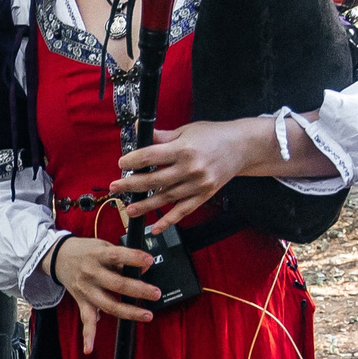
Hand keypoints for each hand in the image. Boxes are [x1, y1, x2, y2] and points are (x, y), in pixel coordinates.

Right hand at [51, 235, 159, 354]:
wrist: (58, 257)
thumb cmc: (85, 251)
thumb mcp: (103, 246)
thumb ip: (123, 258)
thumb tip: (145, 268)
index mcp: (97, 255)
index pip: (117, 256)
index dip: (133, 258)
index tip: (149, 260)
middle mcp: (91, 273)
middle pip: (117, 284)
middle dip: (138, 290)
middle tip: (155, 293)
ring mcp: (86, 289)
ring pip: (108, 304)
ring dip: (128, 312)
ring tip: (146, 315)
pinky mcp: (82, 301)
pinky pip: (85, 320)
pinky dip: (87, 335)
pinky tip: (89, 348)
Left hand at [110, 117, 261, 227]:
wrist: (241, 147)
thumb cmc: (212, 136)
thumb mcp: (185, 131)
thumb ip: (162, 136)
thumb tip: (138, 131)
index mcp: (183, 149)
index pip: (151, 156)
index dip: (133, 160)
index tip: (122, 163)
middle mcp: (190, 168)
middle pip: (154, 180)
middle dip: (132, 184)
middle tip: (116, 187)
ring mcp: (198, 184)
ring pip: (166, 198)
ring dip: (146, 206)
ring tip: (129, 210)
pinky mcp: (204, 195)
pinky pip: (183, 211)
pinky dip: (169, 221)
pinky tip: (155, 228)